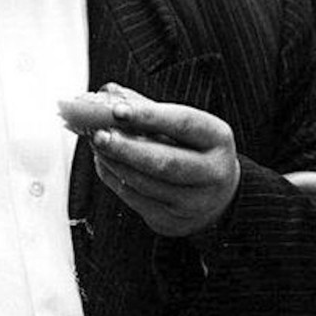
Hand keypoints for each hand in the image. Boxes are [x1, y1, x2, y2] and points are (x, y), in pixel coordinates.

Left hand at [87, 83, 240, 237]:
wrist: (219, 197)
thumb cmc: (195, 149)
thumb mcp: (184, 124)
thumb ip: (148, 107)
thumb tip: (108, 93)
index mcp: (217, 138)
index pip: (183, 124)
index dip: (149, 116)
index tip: (117, 109)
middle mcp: (212, 174)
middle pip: (165, 162)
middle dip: (126, 148)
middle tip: (98, 134)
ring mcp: (193, 203)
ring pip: (145, 183)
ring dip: (114, 162)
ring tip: (96, 143)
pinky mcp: (172, 222)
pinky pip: (135, 200)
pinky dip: (114, 178)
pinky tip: (103, 161)